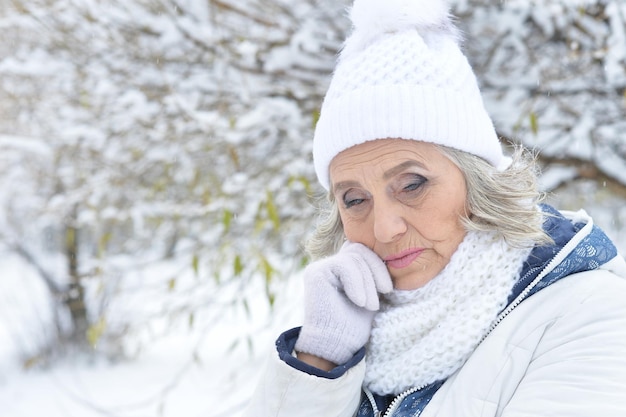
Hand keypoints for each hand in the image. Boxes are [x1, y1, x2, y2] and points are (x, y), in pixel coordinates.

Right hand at [295, 241, 392, 365]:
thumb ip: (372, 275)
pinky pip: (343, 264)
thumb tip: (389, 257)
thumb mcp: (370, 295)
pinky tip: (359, 302)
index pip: (364, 251)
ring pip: (353, 257)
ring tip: (370, 305)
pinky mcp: (315, 272)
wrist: (336, 345)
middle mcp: (329, 264)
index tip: (388, 289)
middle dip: (376, 271)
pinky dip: (356, 283)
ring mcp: (321, 267)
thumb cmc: (354, 325)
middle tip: (384, 293)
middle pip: (359, 250)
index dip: (378, 265)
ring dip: (367, 282)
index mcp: (343, 268)